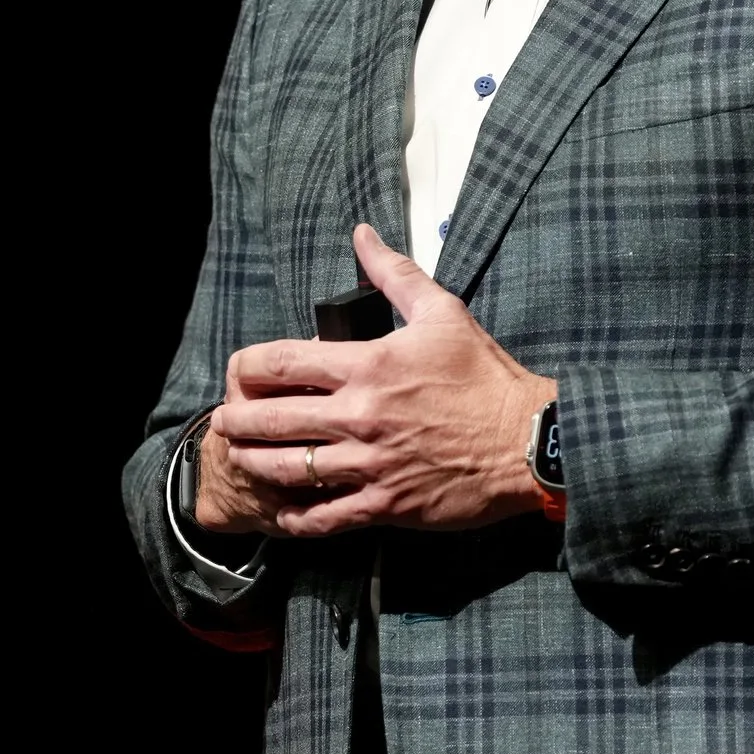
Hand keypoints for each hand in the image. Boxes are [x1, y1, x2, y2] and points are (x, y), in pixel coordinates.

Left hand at [210, 224, 557, 538]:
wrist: (530, 441)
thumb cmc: (487, 377)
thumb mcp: (443, 313)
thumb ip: (394, 274)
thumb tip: (362, 235)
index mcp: (368, 365)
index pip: (281, 362)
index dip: (245, 368)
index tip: (237, 373)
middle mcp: (361, 416)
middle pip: (272, 419)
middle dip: (236, 420)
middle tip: (223, 420)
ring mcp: (371, 463)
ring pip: (289, 469)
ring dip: (254, 464)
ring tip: (239, 458)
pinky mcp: (386, 504)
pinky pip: (325, 517)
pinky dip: (295, 517)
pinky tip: (280, 512)